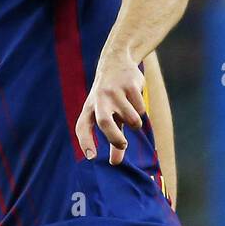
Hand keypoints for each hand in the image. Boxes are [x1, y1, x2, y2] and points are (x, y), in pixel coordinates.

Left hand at [75, 46, 145, 165]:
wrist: (115, 61)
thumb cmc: (110, 98)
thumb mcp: (107, 116)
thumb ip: (112, 139)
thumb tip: (116, 163)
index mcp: (89, 108)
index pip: (82, 127)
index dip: (85, 142)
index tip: (91, 157)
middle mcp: (99, 100)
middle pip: (104, 122)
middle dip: (115, 138)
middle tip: (123, 145)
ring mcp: (115, 91)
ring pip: (132, 119)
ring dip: (135, 124)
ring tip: (132, 117)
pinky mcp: (130, 85)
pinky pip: (141, 108)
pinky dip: (142, 109)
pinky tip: (135, 98)